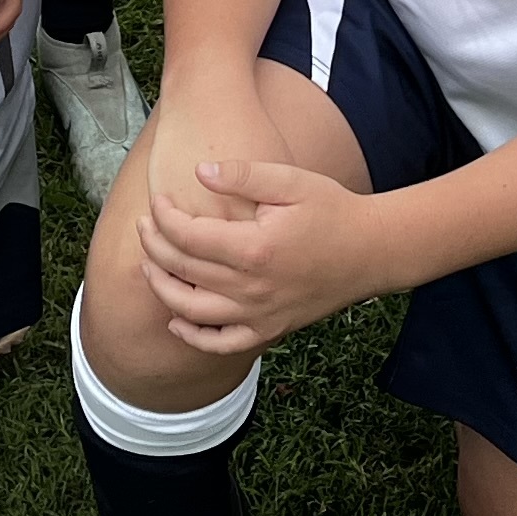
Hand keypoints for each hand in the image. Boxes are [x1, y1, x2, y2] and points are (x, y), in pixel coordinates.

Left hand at [134, 155, 382, 357]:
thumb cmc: (332, 210)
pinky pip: (222, 344)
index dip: (164, 217)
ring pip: (192, 312)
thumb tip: (198, 171)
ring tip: (149, 265)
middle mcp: (253, 288)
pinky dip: (194, 337)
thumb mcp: (291, 180)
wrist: (372, 251)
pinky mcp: (270, 330)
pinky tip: (176, 320)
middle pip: (183, 272)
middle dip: (154, 246)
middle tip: (144, 225)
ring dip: (162, 289)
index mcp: (255, 248)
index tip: (158, 201)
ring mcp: (260, 315)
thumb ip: (243, 174)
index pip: (188, 237)